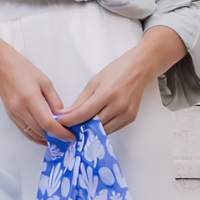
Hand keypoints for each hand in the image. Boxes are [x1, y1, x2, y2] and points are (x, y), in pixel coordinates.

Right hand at [0, 43, 75, 144]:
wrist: (2, 67)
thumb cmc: (24, 70)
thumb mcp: (45, 82)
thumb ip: (55, 101)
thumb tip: (62, 117)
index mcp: (31, 99)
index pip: (47, 123)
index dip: (60, 133)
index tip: (70, 137)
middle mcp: (20, 109)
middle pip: (40, 131)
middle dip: (55, 137)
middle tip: (67, 137)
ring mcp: (14, 114)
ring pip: (32, 134)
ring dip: (45, 139)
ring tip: (58, 138)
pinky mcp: (11, 116)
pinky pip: (25, 132)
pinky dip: (36, 136)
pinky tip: (44, 136)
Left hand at [54, 27, 186, 134]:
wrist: (139, 69)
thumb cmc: (117, 71)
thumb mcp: (94, 81)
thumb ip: (81, 100)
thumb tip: (67, 113)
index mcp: (107, 94)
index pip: (84, 113)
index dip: (70, 121)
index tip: (60, 123)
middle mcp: (118, 106)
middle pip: (93, 124)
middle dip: (79, 126)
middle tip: (68, 126)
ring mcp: (126, 114)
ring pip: (103, 130)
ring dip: (91, 130)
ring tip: (81, 126)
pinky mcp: (130, 118)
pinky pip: (113, 128)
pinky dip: (102, 128)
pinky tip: (95, 124)